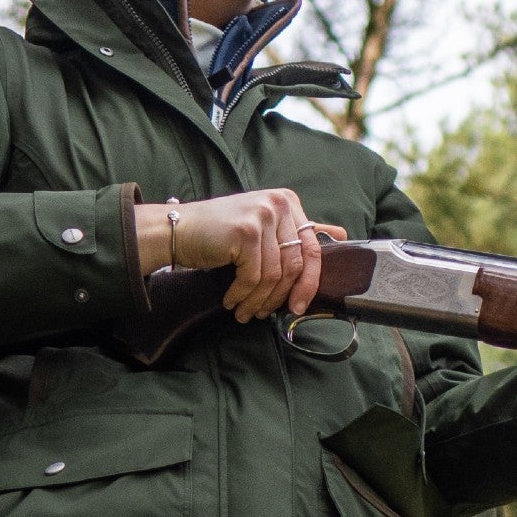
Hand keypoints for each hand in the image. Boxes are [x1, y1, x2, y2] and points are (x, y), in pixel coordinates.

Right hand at [134, 189, 348, 320]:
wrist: (176, 230)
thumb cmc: (218, 233)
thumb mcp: (262, 226)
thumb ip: (297, 231)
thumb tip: (340, 235)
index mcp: (287, 201)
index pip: (313, 248)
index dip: (309, 282)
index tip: (299, 306)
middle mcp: (279, 204)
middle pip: (296, 264)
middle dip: (283, 296)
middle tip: (270, 314)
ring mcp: (262, 216)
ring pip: (274, 275)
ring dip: (259, 300)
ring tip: (246, 312)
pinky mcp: (246, 232)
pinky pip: (253, 277)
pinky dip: (242, 295)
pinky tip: (232, 301)